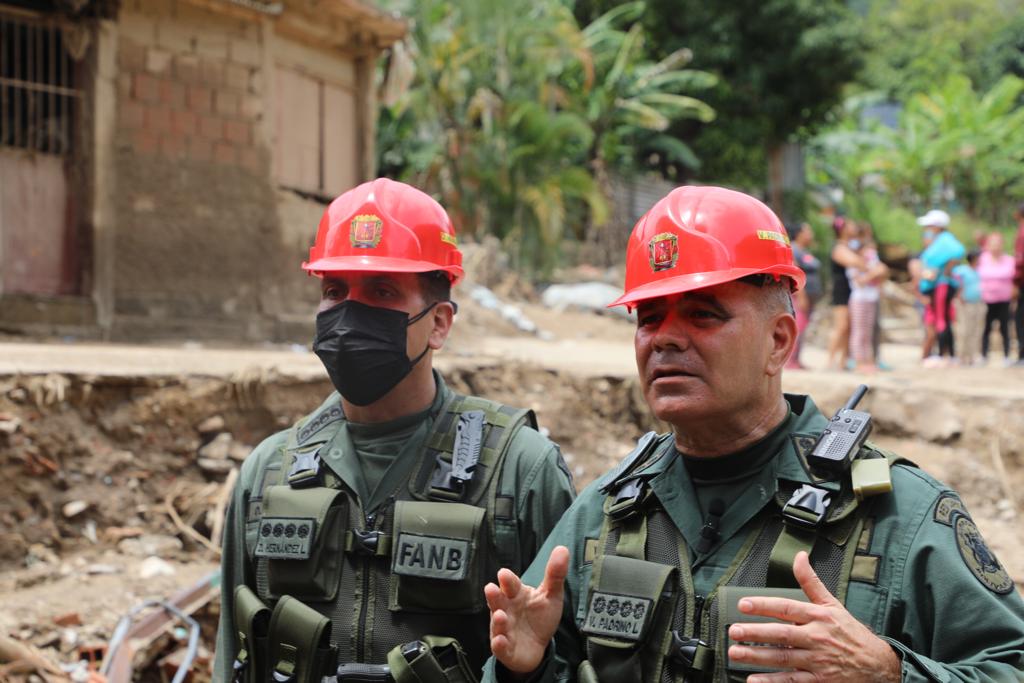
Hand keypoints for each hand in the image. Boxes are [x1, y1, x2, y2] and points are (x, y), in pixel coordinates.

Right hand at [484, 546, 569, 674]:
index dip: (507, 579)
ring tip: (500, 616)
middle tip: (491, 589)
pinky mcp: (504, 648)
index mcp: (516, 594)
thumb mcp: (551, 595)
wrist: (537, 646)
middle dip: (494, 596)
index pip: (510, 584)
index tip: (504, 574)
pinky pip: (500, 646)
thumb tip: (562, 549)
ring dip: (498, 620)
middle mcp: (506, 609)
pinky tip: (501, 640)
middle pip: (497, 601)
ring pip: (497, 623)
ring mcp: (503, 629)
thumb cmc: (540, 617)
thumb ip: (555, 574)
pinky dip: (499, 644)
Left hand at [727, 551, 899, 682]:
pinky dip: (773, 682)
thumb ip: (811, 582)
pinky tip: (754, 680)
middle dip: (755, 632)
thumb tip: (799, 556)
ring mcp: (818, 661)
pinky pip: (792, 682)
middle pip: (782, 634)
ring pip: (783, 659)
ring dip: (757, 657)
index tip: (743, 604)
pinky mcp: (820, 681)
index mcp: (819, 616)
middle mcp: (817, 638)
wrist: (878, 665)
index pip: (787, 608)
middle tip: (733, 631)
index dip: (764, 605)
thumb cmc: (850, 633)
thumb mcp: (832, 604)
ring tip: (736, 653)